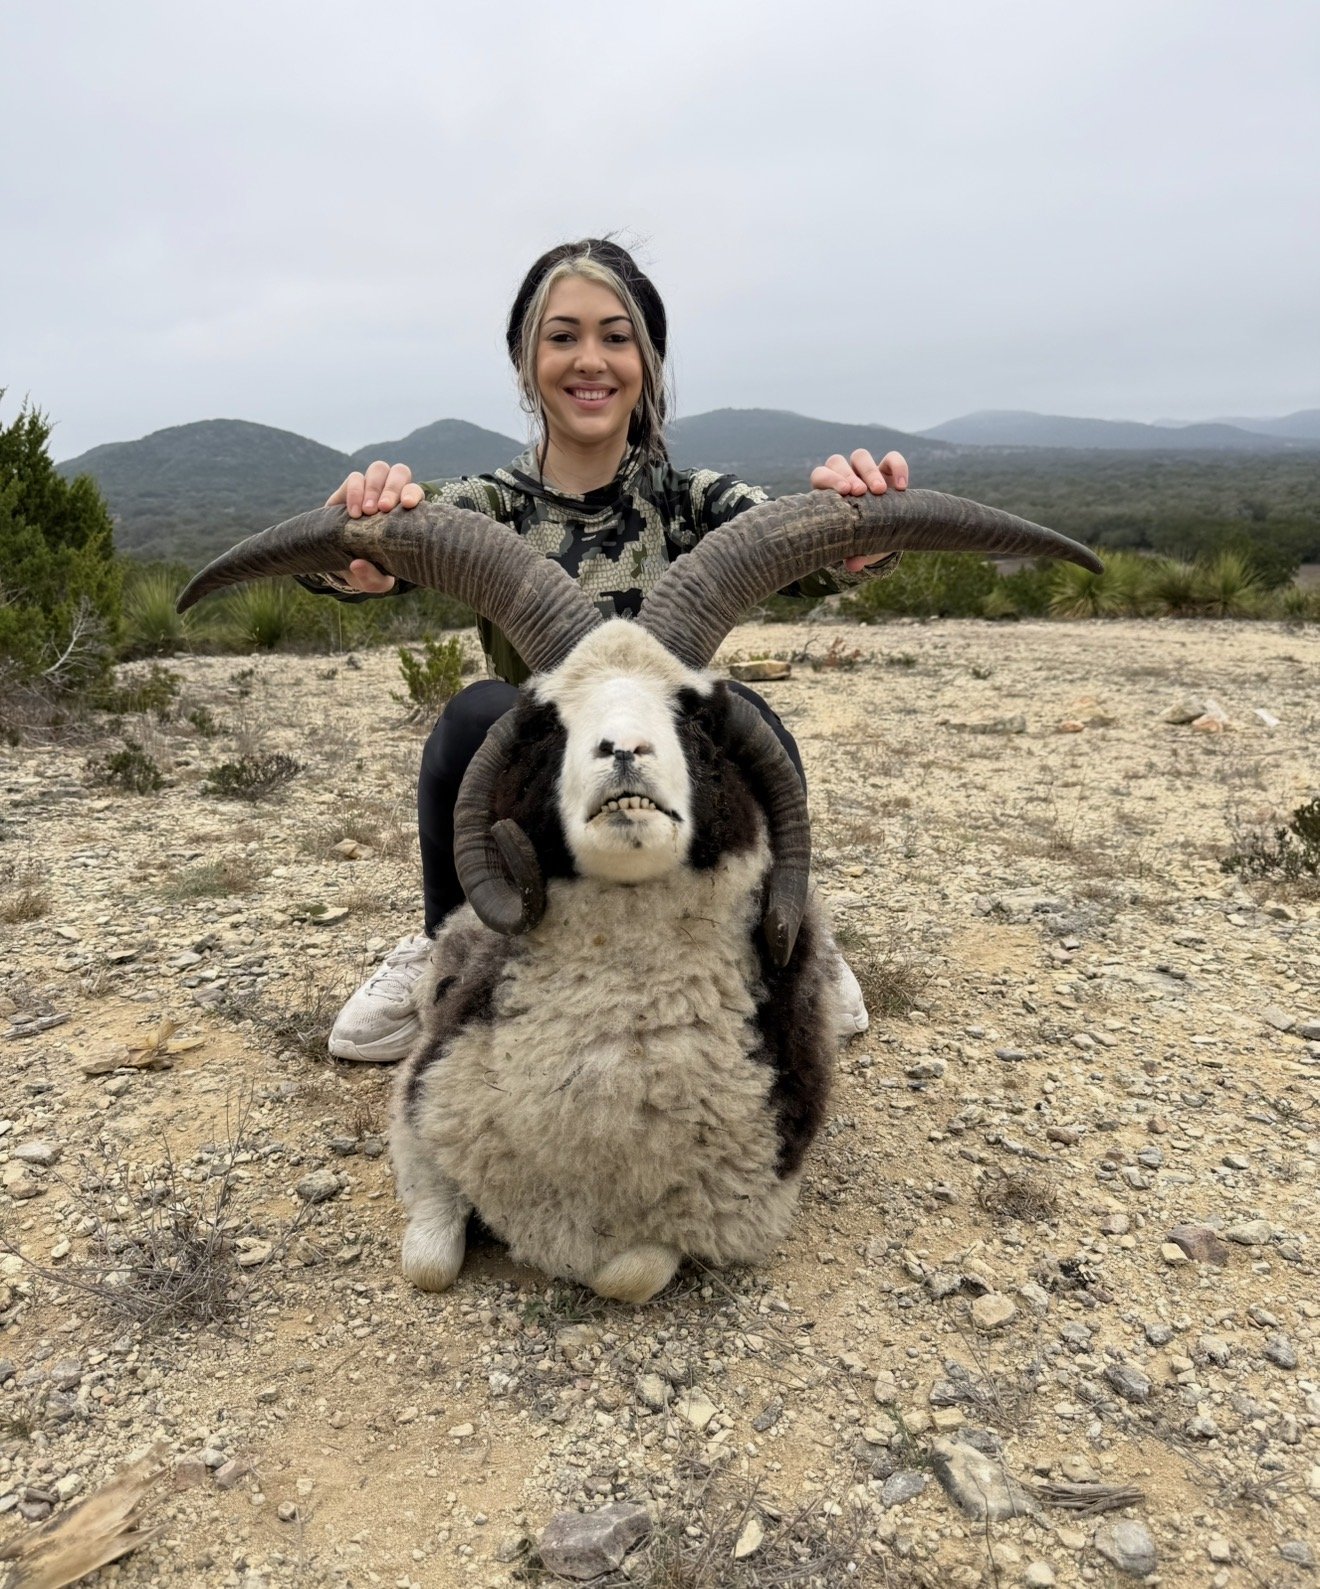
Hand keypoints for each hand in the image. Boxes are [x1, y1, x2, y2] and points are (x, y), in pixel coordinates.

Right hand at [325, 459, 424, 591]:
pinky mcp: (349, 489)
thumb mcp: (371, 581)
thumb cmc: (367, 569)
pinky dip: (354, 492)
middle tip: (383, 509)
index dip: (413, 493)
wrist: (340, 560)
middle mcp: (390, 495)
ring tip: (366, 512)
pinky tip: (352, 513)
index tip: (408, 505)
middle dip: (393, 487)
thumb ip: (370, 578)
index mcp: (405, 513)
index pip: (415, 492)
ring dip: (374, 487)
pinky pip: (355, 478)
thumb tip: (357, 564)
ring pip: (378, 469)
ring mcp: (370, 489)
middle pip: (400, 471)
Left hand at [809, 449, 909, 571]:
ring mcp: (865, 471)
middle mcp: (845, 477)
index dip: (828, 480)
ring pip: (860, 456)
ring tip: (880, 492)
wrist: (889, 531)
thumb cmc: (866, 538)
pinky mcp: (888, 469)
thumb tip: (852, 565)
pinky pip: (892, 458)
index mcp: (830, 493)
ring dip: (869, 471)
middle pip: (837, 462)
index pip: (820, 475)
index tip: (843, 494)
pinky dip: (898, 468)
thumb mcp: (860, 547)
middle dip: (847, 476)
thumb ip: (855, 553)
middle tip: (860, 493)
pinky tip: (903, 487)